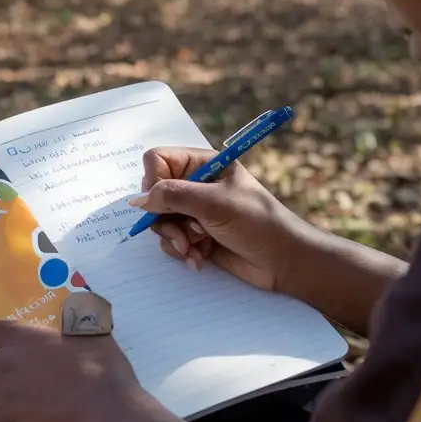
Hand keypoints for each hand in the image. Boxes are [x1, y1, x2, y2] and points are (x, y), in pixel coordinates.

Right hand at [132, 147, 307, 291]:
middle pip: (155, 194)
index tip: (162, 202)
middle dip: (165, 218)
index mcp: (203, 164)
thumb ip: (172, 197)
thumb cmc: (256, 222)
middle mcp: (196, 185)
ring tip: (195, 249)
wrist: (283, 261)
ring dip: (174, 238)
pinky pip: (171, 240)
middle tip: (185, 233)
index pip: (158, 161)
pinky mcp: (196, 235)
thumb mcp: (213, 203)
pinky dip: (182, 251)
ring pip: (160, 220)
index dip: (154, 181)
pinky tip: (199, 258)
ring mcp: (195, 211)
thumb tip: (136, 201)